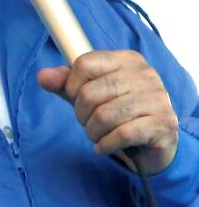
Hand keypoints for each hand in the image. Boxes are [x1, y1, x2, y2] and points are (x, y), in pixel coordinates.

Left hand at [39, 50, 178, 173]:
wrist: (152, 143)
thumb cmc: (117, 113)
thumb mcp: (88, 95)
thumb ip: (64, 84)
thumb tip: (42, 76)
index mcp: (127, 60)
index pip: (84, 63)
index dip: (71, 85)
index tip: (76, 99)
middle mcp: (145, 75)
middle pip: (90, 93)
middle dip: (81, 114)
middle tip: (89, 122)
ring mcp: (158, 98)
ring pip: (105, 115)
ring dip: (93, 132)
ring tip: (98, 135)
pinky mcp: (164, 123)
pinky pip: (122, 134)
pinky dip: (106, 144)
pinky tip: (105, 146)